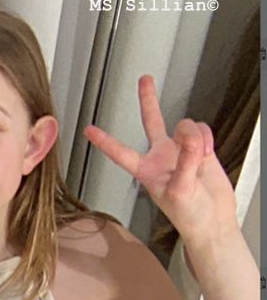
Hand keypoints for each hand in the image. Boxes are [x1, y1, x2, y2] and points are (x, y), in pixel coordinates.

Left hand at [84, 75, 237, 247]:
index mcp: (145, 170)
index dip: (104, 141)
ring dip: (195, 138)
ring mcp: (180, 150)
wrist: (213, 220)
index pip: (120, 152)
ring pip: (186, 126)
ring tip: (198, 160)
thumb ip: (185, 160)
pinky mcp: (201, 148)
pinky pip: (203, 131)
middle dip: (148, 99)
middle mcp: (160, 156)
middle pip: (151, 121)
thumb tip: (190, 134)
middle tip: (144, 79)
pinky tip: (208, 155)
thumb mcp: (181, 190)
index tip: (88, 130)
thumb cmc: (189, 215)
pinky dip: (208, 140)